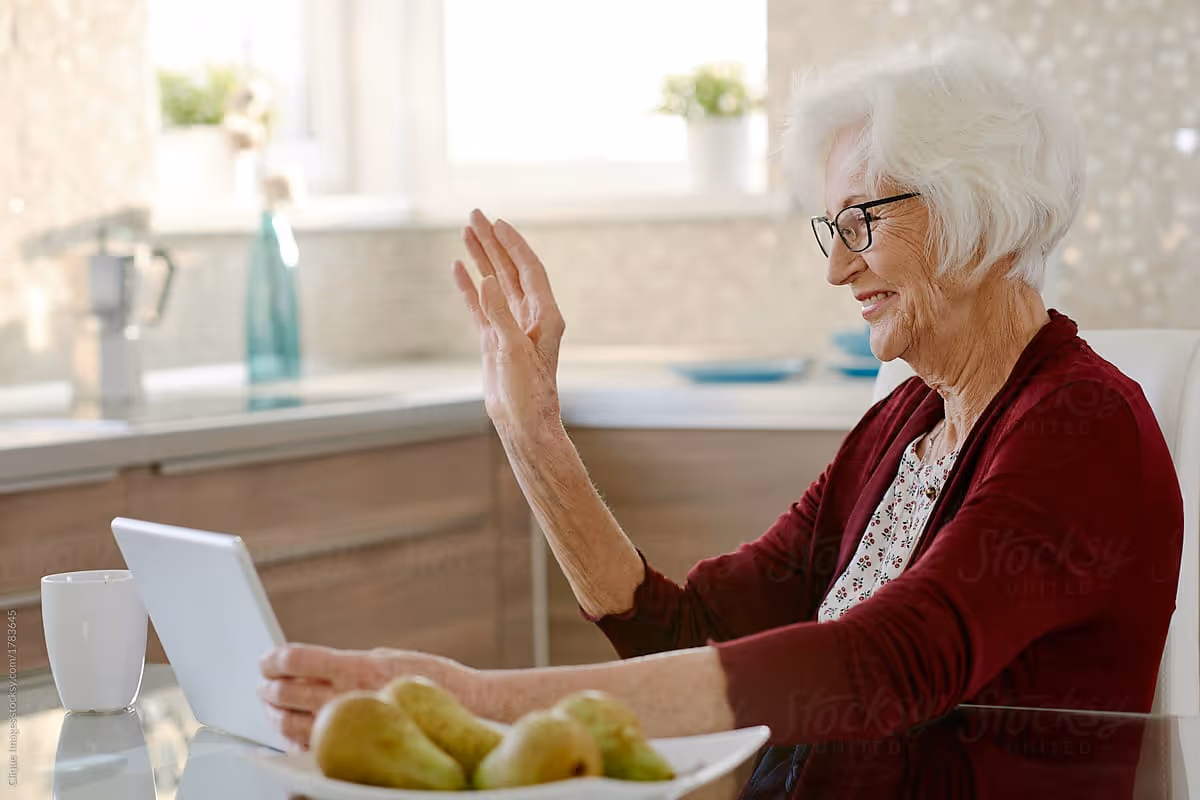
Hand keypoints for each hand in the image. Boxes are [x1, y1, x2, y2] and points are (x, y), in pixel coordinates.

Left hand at [257, 643, 468, 748]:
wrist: (465, 708)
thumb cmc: (430, 679)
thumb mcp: (387, 656)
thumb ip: (348, 662)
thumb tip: (310, 664)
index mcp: (357, 666)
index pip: (297, 659)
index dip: (274, 659)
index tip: (266, 658)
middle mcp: (349, 696)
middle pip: (287, 692)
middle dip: (269, 687)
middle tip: (263, 682)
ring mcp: (350, 726)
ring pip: (291, 723)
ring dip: (274, 713)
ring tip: (271, 705)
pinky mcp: (354, 749)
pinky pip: (310, 745)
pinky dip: (293, 736)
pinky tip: (291, 728)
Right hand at [453, 210, 565, 442]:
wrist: (523, 423)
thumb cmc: (528, 392)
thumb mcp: (514, 351)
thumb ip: (500, 314)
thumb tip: (488, 279)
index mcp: (545, 315)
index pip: (529, 269)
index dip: (513, 244)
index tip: (497, 222)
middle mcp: (530, 317)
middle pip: (510, 269)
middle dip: (493, 242)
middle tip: (474, 215)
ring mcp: (511, 327)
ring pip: (494, 284)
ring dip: (481, 258)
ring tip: (466, 231)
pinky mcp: (495, 340)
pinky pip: (480, 306)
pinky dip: (469, 287)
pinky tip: (459, 268)